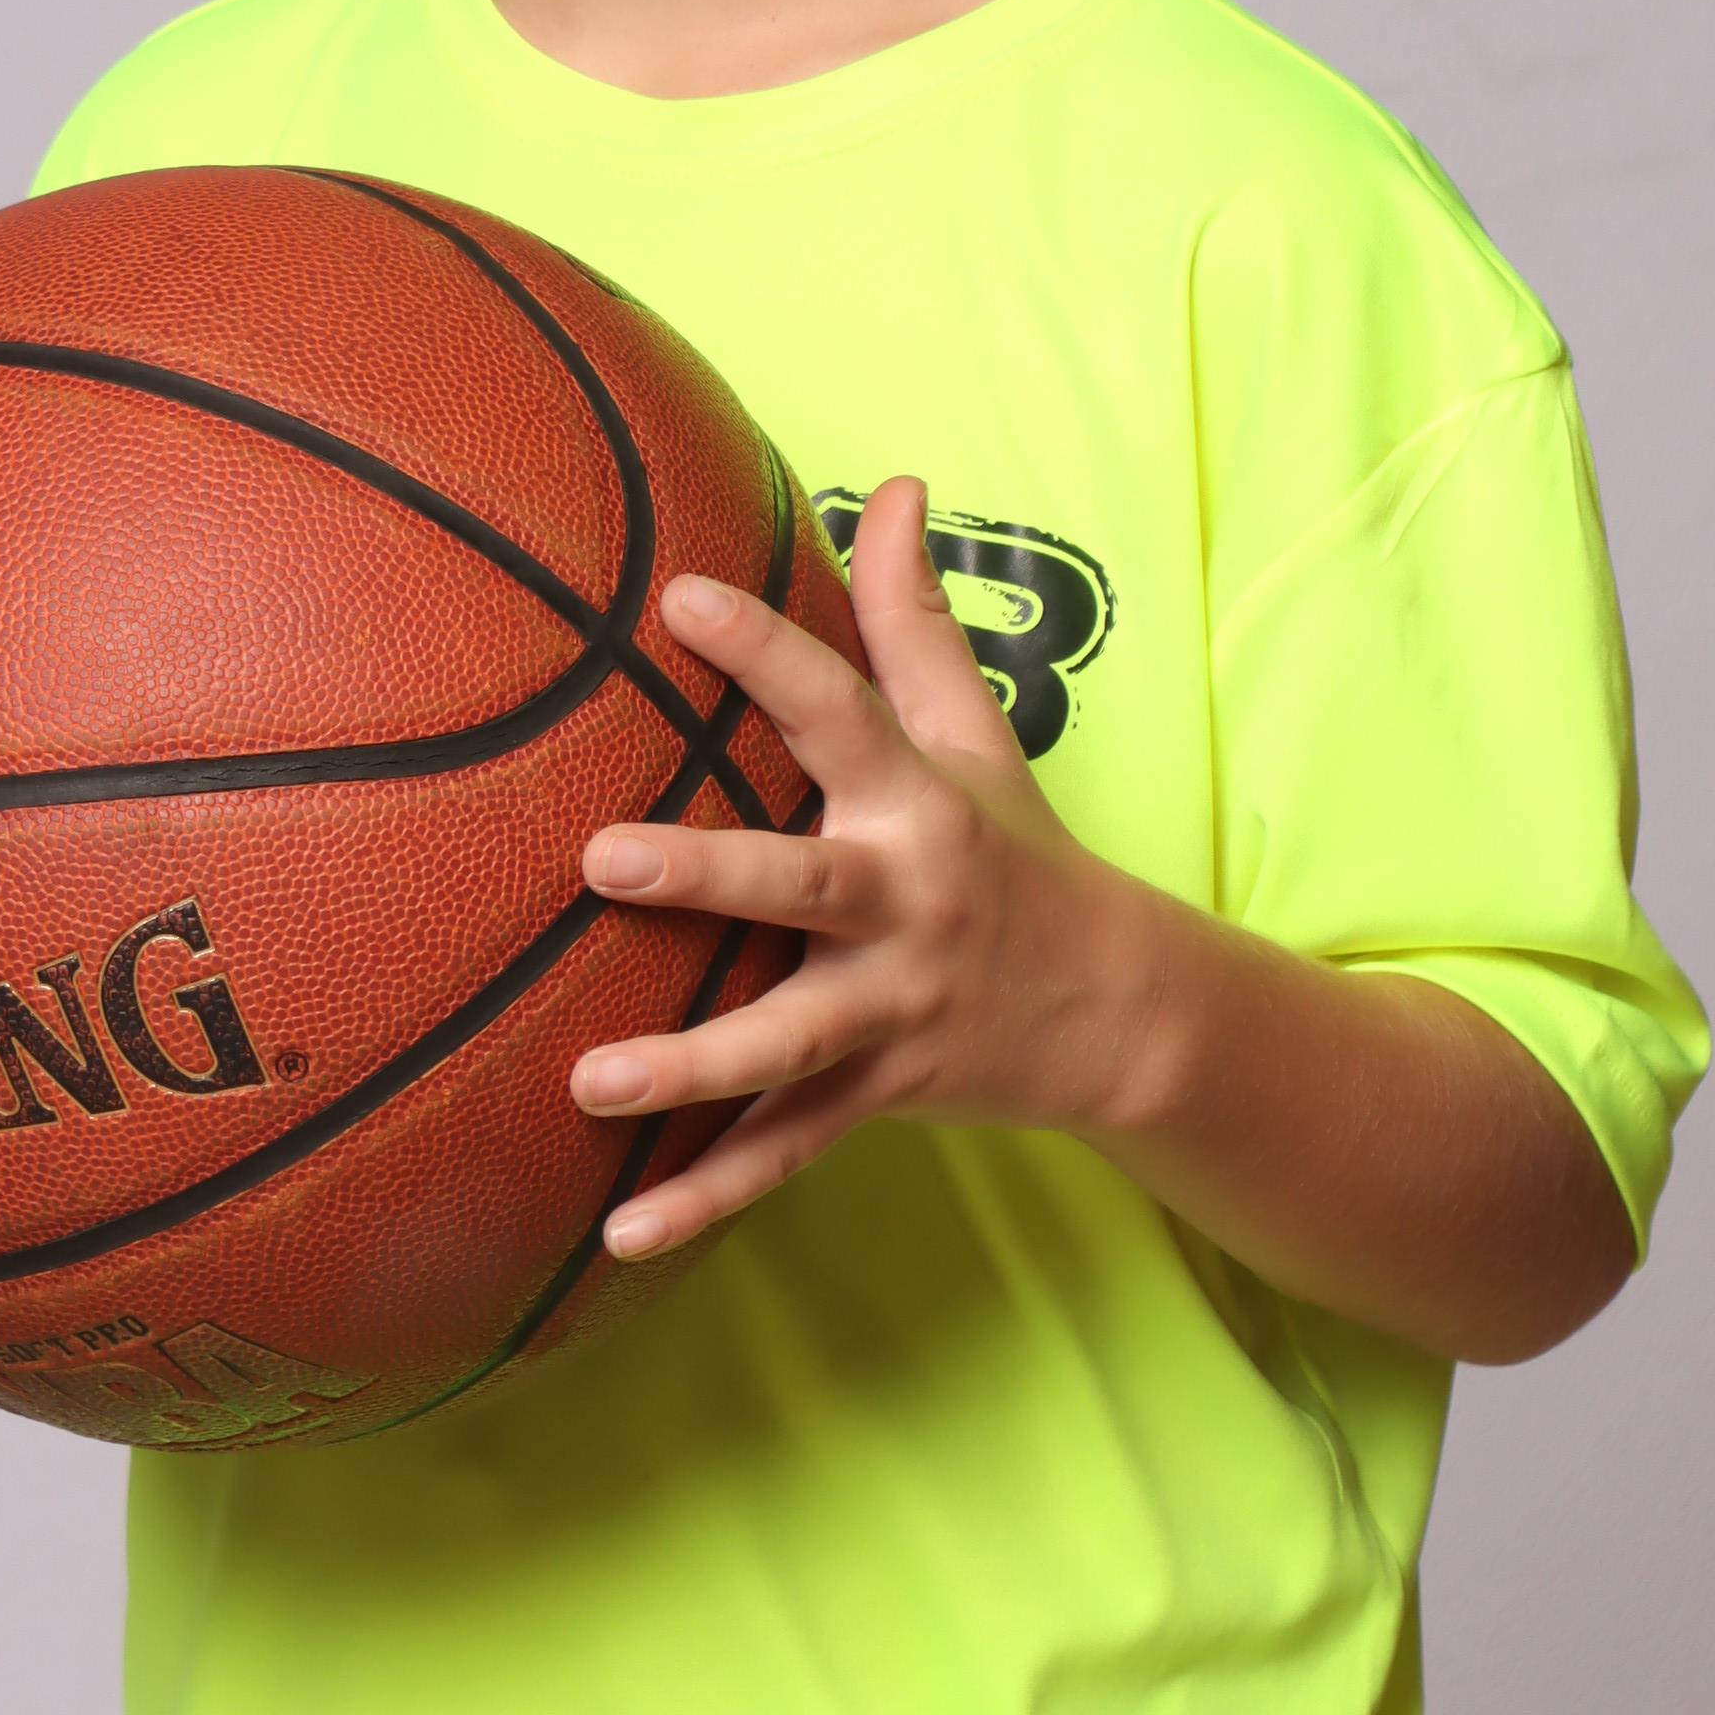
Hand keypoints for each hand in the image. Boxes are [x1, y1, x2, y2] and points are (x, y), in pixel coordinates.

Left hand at [572, 475, 1153, 1255]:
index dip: (762, 649)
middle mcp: (905, 904)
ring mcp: (891, 1009)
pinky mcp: (875, 1094)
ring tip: (591, 1081)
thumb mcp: (975, 735)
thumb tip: (898, 481)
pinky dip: (707, 1200)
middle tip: (603, 858)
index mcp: (917, 803)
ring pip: (785, 1043)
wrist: (1123, 1012)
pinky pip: (782, 1154)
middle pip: (802, 886)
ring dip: (692, 1067)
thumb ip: (914, 617)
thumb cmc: (1015, 851)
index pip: (836, 707)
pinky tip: (620, 1233)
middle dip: (708, 874)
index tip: (675, 599)